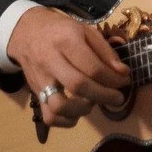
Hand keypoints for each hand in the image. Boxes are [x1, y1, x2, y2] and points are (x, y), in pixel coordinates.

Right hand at [6, 6, 131, 127]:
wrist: (27, 33)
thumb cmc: (61, 31)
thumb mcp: (86, 30)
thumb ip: (105, 51)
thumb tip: (123, 73)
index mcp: (67, 41)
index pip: (92, 66)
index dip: (112, 78)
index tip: (125, 81)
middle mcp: (51, 60)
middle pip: (78, 86)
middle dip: (104, 95)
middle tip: (118, 97)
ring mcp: (41, 79)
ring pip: (59, 105)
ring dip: (83, 109)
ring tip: (94, 102)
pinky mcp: (35, 94)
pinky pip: (49, 116)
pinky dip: (67, 120)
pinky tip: (78, 111)